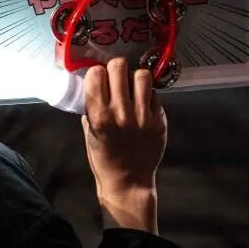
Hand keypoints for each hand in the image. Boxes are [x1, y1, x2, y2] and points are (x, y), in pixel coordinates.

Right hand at [81, 57, 166, 233]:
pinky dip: (148, 94)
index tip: (99, 79)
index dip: (97, 73)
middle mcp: (120, 112)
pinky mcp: (159, 120)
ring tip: (132, 88)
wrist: (128, 181)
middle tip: (116, 78)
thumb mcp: (89, 132)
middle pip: (118, 66)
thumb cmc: (104, 157)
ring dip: (135, 78)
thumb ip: (91, 107)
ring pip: (141, 75)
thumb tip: (95, 83)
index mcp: (98, 115)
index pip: (96, 73)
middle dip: (115, 69)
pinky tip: (143, 103)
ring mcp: (142, 116)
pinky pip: (155, 93)